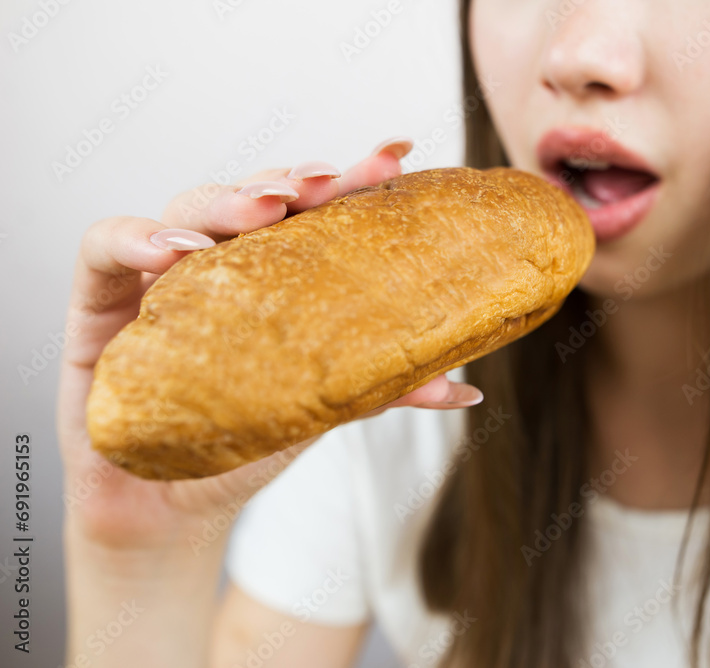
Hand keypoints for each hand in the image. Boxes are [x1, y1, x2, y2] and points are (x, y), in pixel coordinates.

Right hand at [57, 138, 482, 549]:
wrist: (171, 505)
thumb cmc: (245, 440)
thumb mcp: (319, 407)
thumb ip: (382, 387)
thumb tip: (464, 386)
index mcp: (276, 275)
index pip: (314, 215)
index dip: (350, 182)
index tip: (395, 158)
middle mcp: (222, 262)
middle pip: (257, 197)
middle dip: (296, 180)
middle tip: (330, 182)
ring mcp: (160, 274)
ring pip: (190, 206)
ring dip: (228, 198)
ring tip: (266, 207)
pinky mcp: (99, 300)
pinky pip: (105, 247)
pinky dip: (135, 238)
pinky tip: (172, 251)